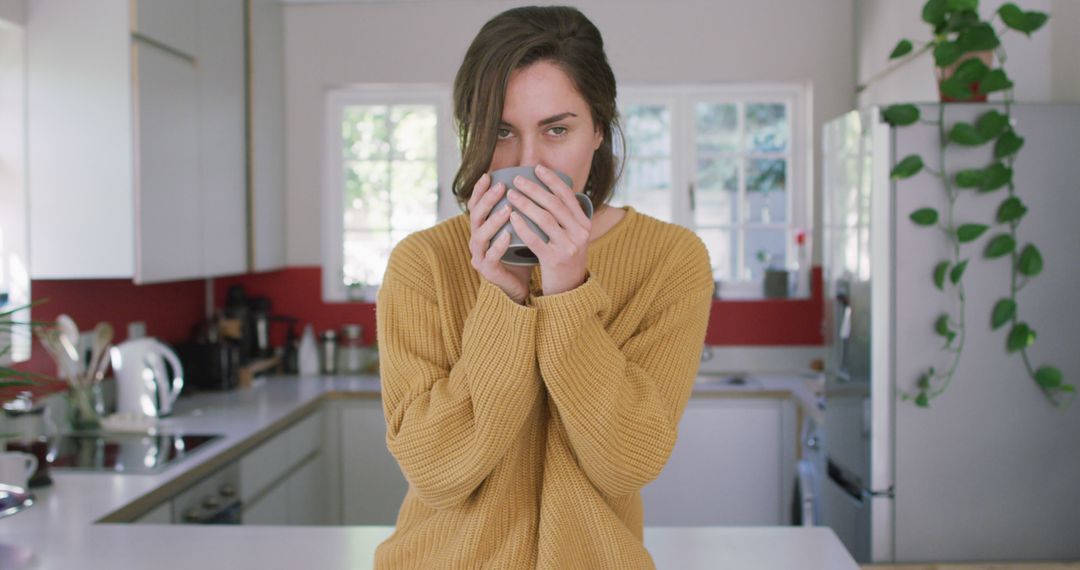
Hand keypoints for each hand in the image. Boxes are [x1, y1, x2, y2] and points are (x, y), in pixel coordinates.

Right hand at [468, 173, 532, 303]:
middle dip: (488, 200)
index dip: (480, 190)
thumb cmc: (522, 255)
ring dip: (494, 220)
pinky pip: (491, 256)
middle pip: (475, 216)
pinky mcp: (487, 270)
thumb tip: (539, 185)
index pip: (476, 205)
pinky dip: (499, 245)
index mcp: (483, 228)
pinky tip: (508, 235)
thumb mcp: (522, 230)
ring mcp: (480, 256)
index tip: (490, 175)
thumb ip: (524, 212)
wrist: (521, 285)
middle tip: (502, 187)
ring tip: (507, 208)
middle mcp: (477, 240)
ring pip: (480, 235)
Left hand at [507, 164, 591, 296]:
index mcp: (584, 223)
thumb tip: (550, 188)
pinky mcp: (554, 260)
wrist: (569, 289)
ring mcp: (568, 247)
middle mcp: (580, 233)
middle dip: (534, 189)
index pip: (568, 195)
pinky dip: (523, 226)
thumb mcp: (573, 235)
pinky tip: (511, 216)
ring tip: (510, 195)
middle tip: (516, 180)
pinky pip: (535, 239)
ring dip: (526, 203)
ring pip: (545, 219)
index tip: (537, 168)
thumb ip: (566, 216)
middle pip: (554, 204)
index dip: (552, 179)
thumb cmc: (565, 256)